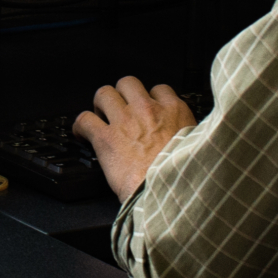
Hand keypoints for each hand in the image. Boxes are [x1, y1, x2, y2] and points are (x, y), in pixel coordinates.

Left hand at [74, 77, 197, 202]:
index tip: (148, 109)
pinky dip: (81, 125)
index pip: (160, 89)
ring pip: (104, 94)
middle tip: (121, 109)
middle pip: (128, 83)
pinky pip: (85, 120)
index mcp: (174, 111)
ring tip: (101, 116)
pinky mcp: (105, 138)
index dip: (151, 98)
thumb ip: (188, 135)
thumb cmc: (184, 178)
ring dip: (101, 104)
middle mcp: (148, 110)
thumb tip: (185, 139)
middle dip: (122, 94)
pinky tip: (83, 134)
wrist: (170, 194)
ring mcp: (125, 121)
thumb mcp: (196, 147)